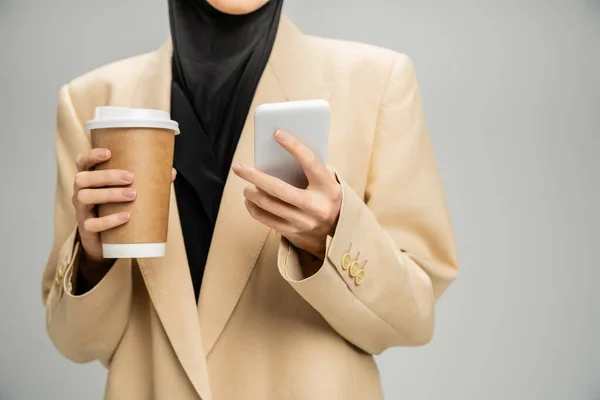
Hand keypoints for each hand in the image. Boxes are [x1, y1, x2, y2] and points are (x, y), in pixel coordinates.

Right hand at [73, 148, 176, 264]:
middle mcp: (80, 192)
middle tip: (130, 177)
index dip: (91, 156)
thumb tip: (171, 172)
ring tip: (132, 195)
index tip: (109, 152)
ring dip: (109, 194)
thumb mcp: (127, 192)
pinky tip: (126, 217)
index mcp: (90, 179)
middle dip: (106, 176)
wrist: (106, 241)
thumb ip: (146, 181)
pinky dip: (109, 220)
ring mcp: (81, 211)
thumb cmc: (117, 208)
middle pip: (83, 178)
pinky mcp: (86, 229)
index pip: (82, 162)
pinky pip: (92, 224)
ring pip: (85, 197)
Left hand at [232, 130, 341, 259]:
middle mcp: (317, 206)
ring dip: (251, 193)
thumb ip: (309, 167)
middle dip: (254, 176)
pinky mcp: (294, 233)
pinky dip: (254, 208)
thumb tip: (279, 150)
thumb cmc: (325, 196)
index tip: (277, 133)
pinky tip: (250, 201)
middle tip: (238, 167)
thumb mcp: (326, 181)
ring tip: (246, 185)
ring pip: (268, 205)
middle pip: (278, 189)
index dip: (294, 146)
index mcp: (328, 187)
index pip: (310, 162)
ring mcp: (304, 222)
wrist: (338, 230)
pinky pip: (266, 220)